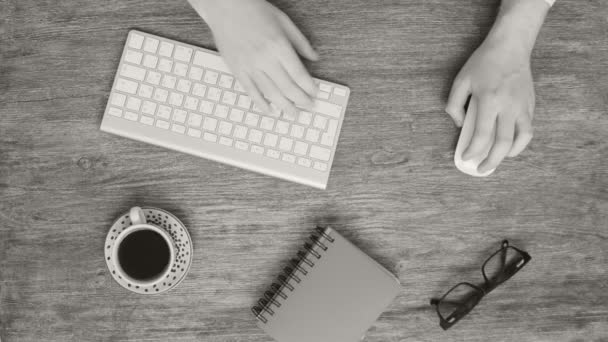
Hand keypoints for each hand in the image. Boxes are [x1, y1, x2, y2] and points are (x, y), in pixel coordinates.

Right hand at [192, 0, 317, 114]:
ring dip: (284, 106)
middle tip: (308, 107)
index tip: (315, 94)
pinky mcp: (237, 70)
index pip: (299, 75)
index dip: (309, 88)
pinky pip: (251, 92)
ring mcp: (250, 66)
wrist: (225, 7)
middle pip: (287, 88)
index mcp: (279, 45)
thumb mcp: (284, 21)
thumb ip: (301, 42)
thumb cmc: (254, 10)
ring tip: (293, 114)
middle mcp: (265, 58)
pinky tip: (270, 110)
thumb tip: (315, 58)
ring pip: (270, 93)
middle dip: (301, 100)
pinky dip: (261, 103)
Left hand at [445, 0, 549, 173]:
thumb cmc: (483, 63)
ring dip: (509, 154)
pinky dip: (519, 142)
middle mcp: (509, 106)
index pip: (482, 135)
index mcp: (489, 100)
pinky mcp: (531, 105)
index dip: (473, 150)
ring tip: (496, 159)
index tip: (465, 158)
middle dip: (491, 161)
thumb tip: (461, 126)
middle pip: (503, 143)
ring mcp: (523, 106)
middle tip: (481, 170)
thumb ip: (454, 105)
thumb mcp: (461, 81)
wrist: (510, 47)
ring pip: (521, 139)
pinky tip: (508, 146)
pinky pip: (528, 129)